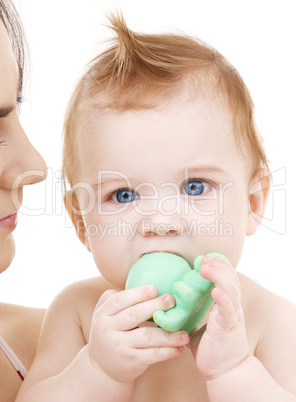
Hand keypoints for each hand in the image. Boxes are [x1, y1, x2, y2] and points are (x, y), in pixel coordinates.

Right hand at [88, 286, 188, 382]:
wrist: (102, 368)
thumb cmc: (111, 333)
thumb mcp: (106, 315)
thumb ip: (118, 299)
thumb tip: (145, 285)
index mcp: (103, 314)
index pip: (120, 300)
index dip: (138, 294)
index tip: (155, 289)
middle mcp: (108, 329)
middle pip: (134, 315)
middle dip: (155, 306)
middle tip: (172, 300)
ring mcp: (120, 346)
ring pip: (148, 336)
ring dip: (169, 333)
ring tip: (184, 331)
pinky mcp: (131, 362)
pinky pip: (153, 354)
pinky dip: (168, 351)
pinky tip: (179, 347)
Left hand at [190, 256, 249, 380]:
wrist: (226, 372)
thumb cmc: (212, 348)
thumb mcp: (201, 325)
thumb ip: (193, 312)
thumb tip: (173, 302)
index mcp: (226, 305)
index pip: (226, 279)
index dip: (218, 266)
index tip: (206, 257)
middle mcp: (232, 308)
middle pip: (230, 279)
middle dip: (218, 266)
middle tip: (204, 258)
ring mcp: (231, 317)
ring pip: (231, 290)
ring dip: (219, 276)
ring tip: (206, 267)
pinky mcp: (227, 329)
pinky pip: (228, 311)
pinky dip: (223, 299)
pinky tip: (216, 291)